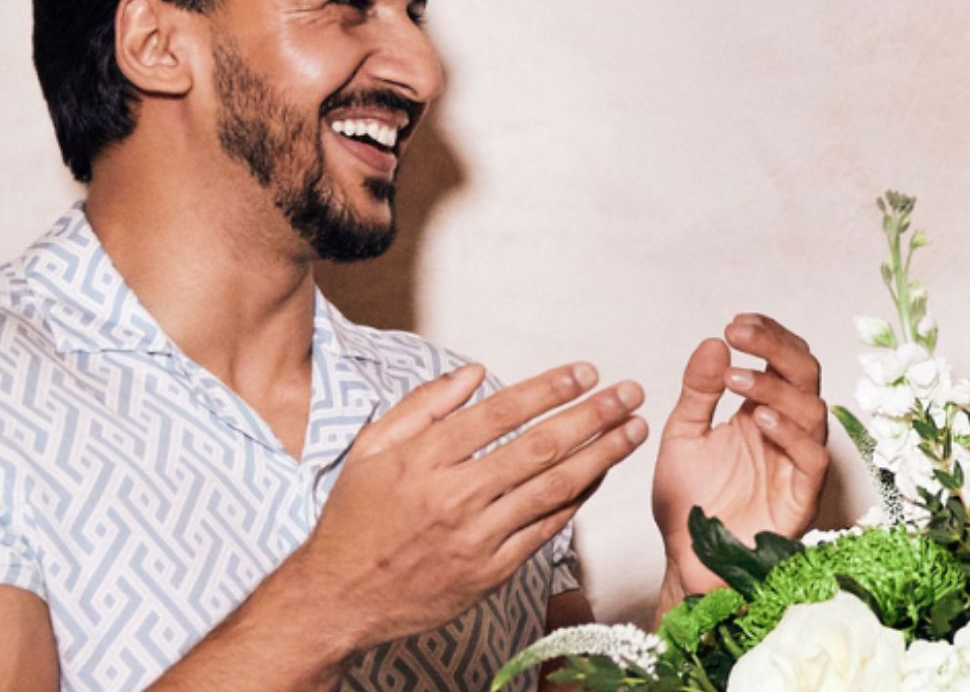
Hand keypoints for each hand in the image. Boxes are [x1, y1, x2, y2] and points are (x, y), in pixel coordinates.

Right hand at [278, 361, 647, 653]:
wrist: (338, 598)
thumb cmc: (354, 521)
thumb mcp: (371, 450)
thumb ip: (423, 406)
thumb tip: (473, 372)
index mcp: (424, 460)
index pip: (501, 413)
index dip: (549, 389)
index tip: (584, 372)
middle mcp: (454, 497)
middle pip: (538, 448)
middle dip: (591, 416)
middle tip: (626, 394)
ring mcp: (475, 537)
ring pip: (551, 489)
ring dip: (600, 456)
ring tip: (631, 431)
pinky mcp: (490, 572)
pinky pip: (545, 530)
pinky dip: (577, 501)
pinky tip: (599, 476)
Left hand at [652, 314, 828, 599]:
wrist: (687, 561)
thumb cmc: (688, 503)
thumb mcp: (682, 436)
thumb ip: (698, 391)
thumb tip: (714, 342)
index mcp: (761, 411)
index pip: (783, 359)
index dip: (767, 336)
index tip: (735, 323)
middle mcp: (786, 432)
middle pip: (805, 374)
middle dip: (776, 348)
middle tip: (741, 334)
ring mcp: (797, 463)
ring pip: (813, 411)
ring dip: (776, 388)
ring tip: (737, 381)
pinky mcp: (802, 497)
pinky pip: (812, 458)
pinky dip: (789, 434)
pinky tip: (757, 421)